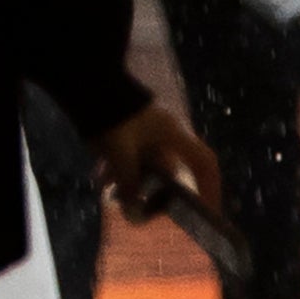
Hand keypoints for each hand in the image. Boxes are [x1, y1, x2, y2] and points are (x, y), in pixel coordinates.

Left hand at [94, 101, 226, 219]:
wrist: (88, 86)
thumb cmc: (113, 119)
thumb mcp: (121, 155)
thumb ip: (129, 185)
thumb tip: (134, 211)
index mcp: (175, 135)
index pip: (205, 163)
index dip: (210, 188)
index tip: (207, 212)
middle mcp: (167, 134)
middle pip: (174, 170)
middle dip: (157, 191)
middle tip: (141, 208)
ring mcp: (148, 131)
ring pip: (149, 166)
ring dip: (132, 181)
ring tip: (113, 190)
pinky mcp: (130, 129)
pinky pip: (132, 157)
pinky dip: (120, 169)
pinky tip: (100, 175)